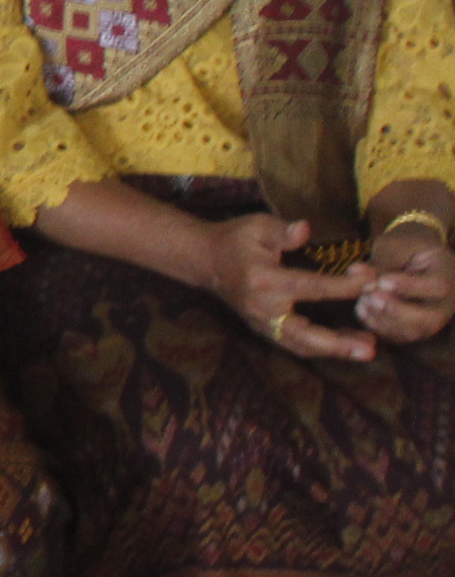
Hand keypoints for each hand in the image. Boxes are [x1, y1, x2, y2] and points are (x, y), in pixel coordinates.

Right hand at [201, 215, 381, 361]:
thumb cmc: (234, 239)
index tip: (372, 281)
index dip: (345, 286)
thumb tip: (305, 228)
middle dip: (338, 344)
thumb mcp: (257, 226)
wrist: (204, 259)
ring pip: (301, 345)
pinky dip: (320, 347)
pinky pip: (294, 344)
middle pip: (305, 335)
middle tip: (370, 348)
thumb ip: (282, 230)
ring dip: (333, 351)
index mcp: (266, 281)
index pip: (312, 287)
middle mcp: (264, 309)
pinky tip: (343, 346)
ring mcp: (262, 322)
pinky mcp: (263, 328)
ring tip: (365, 350)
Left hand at [357, 224, 454, 345]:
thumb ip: (382, 261)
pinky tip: (361, 309)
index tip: (383, 281)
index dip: (410, 287)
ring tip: (363, 300)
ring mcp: (430, 321)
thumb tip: (355, 272)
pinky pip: (397, 337)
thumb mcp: (398, 247)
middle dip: (397, 311)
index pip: (437, 287)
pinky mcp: (412, 330)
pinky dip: (378, 327)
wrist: (414, 258)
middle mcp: (444, 304)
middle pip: (429, 319)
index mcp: (448, 276)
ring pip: (413, 332)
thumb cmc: (407, 249)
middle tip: (372, 297)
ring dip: (384, 320)